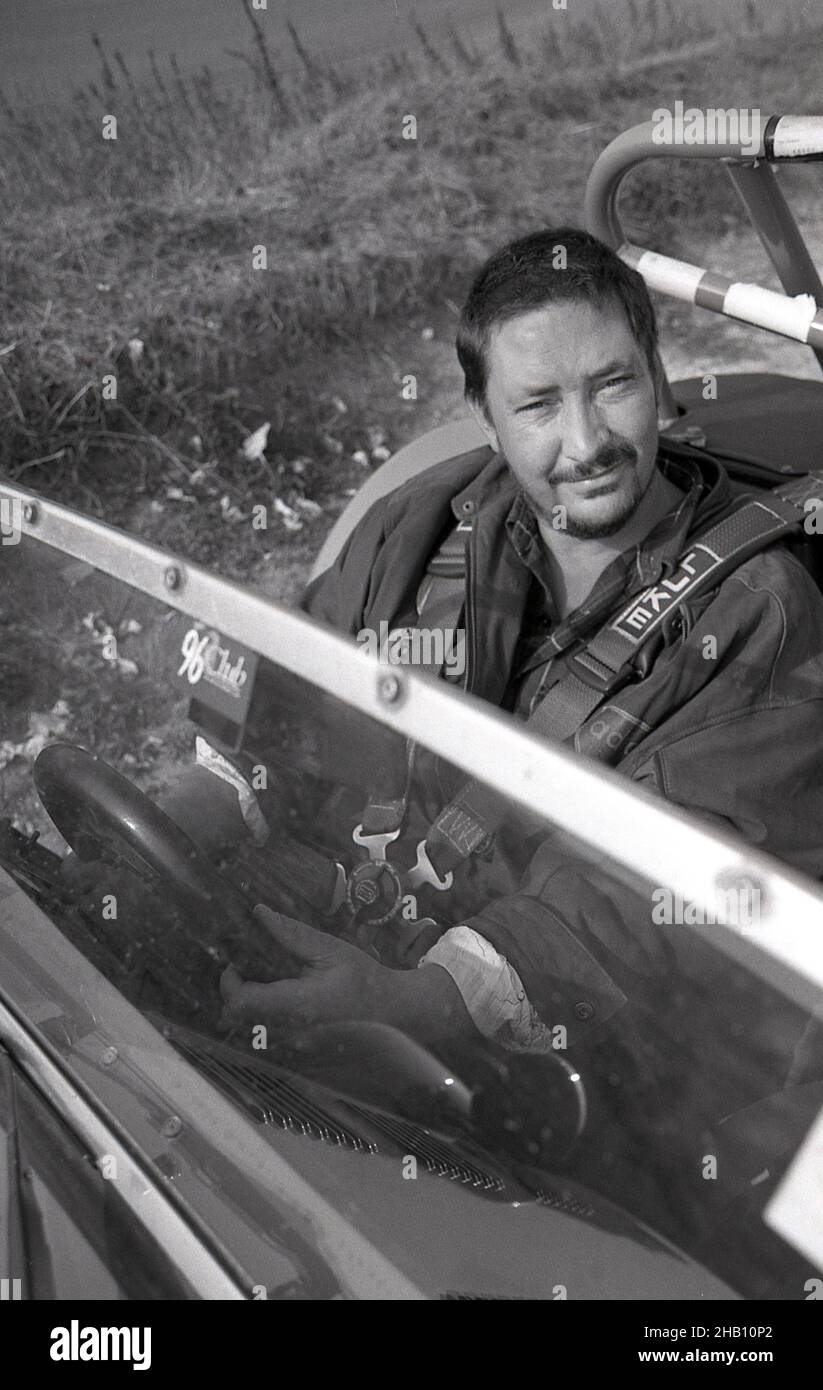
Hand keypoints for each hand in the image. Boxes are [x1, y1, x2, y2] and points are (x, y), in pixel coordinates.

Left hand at [219, 904, 394, 1037]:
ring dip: (254, 1009)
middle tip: (249, 972)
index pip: (241, 1002)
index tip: (235, 965)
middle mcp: (293, 1036)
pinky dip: (271, 1024)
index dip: (230, 983)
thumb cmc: (365, 979)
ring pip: (254, 1033)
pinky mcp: (304, 1060)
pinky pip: (273, 1043)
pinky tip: (289, 1006)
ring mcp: (298, 1053)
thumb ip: (291, 934)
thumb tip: (260, 913)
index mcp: (298, 1006)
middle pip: (241, 1020)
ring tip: (271, 986)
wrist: (396, 1013)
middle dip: (239, 995)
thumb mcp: (330, 949)